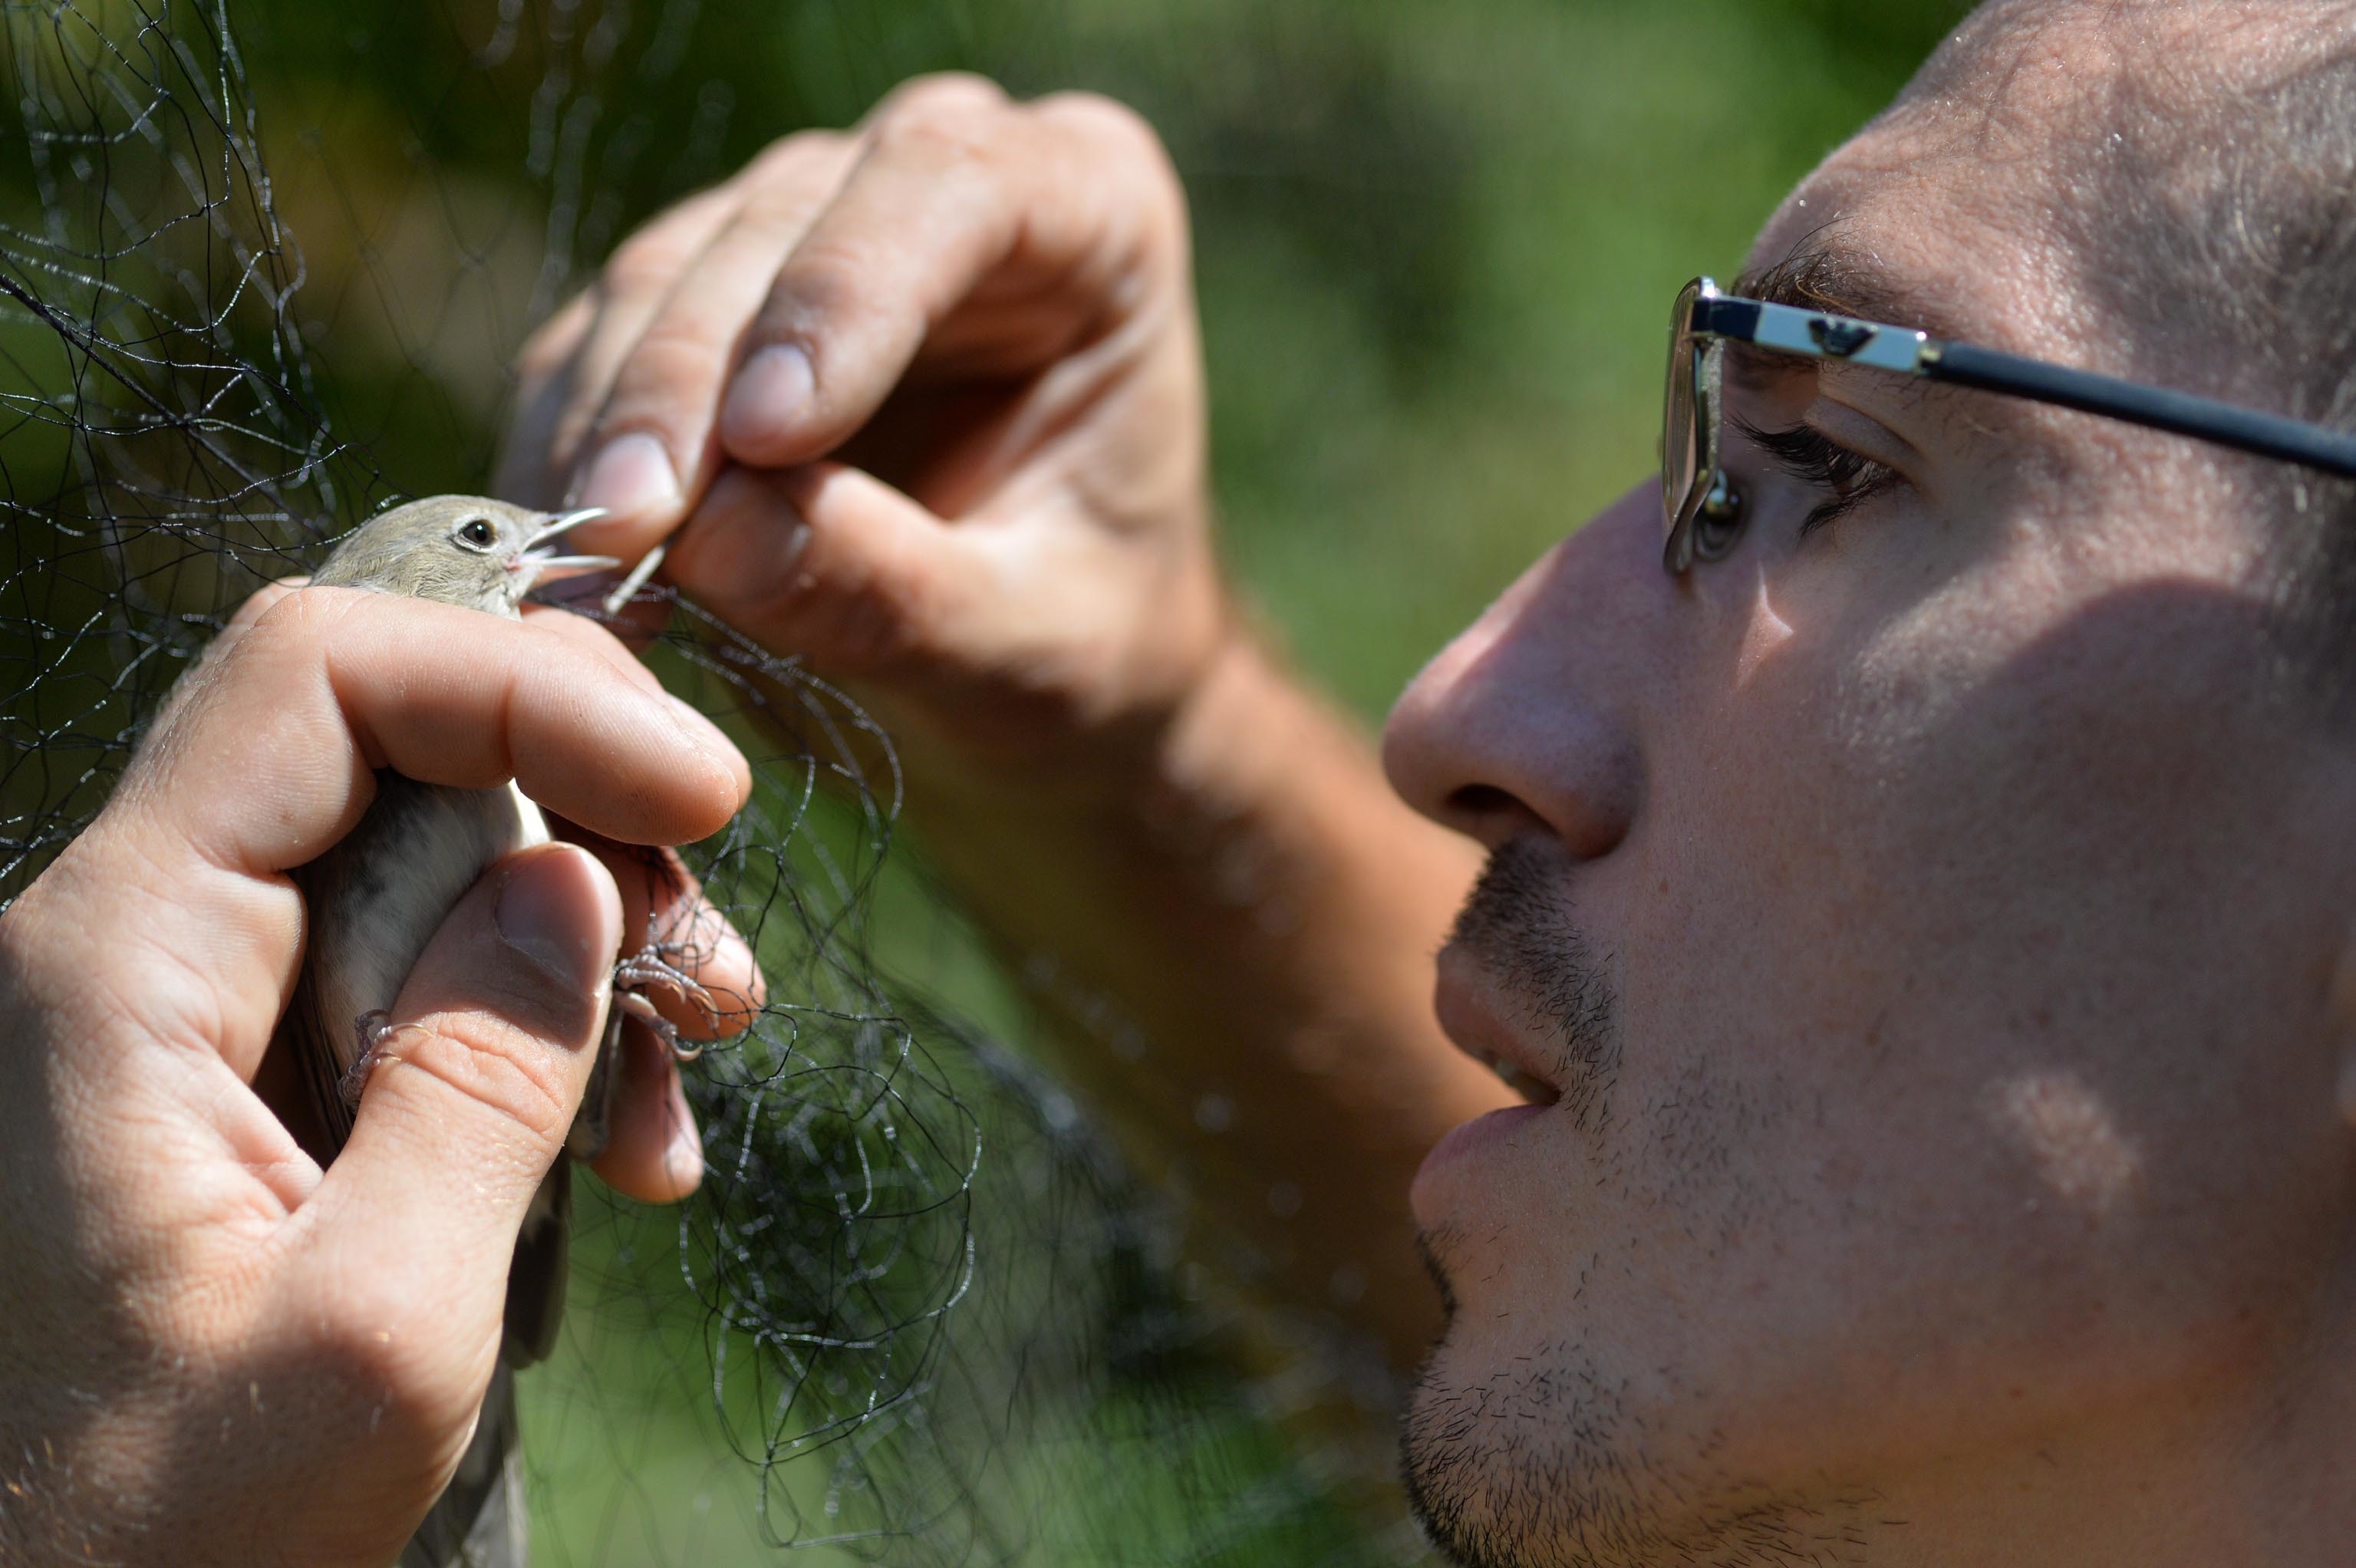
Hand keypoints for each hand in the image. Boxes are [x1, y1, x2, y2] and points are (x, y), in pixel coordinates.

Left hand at [0, 586, 750, 1564]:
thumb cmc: (171, 1530)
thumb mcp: (372, 1329)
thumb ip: (482, 1083)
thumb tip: (574, 879)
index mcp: (116, 966)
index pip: (323, 677)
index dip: (529, 688)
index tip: (703, 797)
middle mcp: (131, 940)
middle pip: (389, 734)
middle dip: (587, 808)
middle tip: (710, 955)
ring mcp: (186, 997)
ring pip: (427, 843)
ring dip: (594, 927)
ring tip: (699, 1063)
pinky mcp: (242, 1060)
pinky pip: (419, 959)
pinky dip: (549, 1016)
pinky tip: (632, 1143)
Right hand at [499, 74, 1226, 795]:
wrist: (1044, 703)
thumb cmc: (1085, 656)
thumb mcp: (1025, 650)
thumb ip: (896, 595)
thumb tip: (711, 541)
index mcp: (1088, 213)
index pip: (947, 183)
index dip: (843, 291)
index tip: (767, 435)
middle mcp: (937, 187)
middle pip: (779, 222)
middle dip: (688, 378)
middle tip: (628, 528)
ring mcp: (805, 235)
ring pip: (666, 275)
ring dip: (610, 424)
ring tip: (594, 564)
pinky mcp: (697, 315)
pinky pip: (599, 352)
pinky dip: (568, 454)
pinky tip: (566, 553)